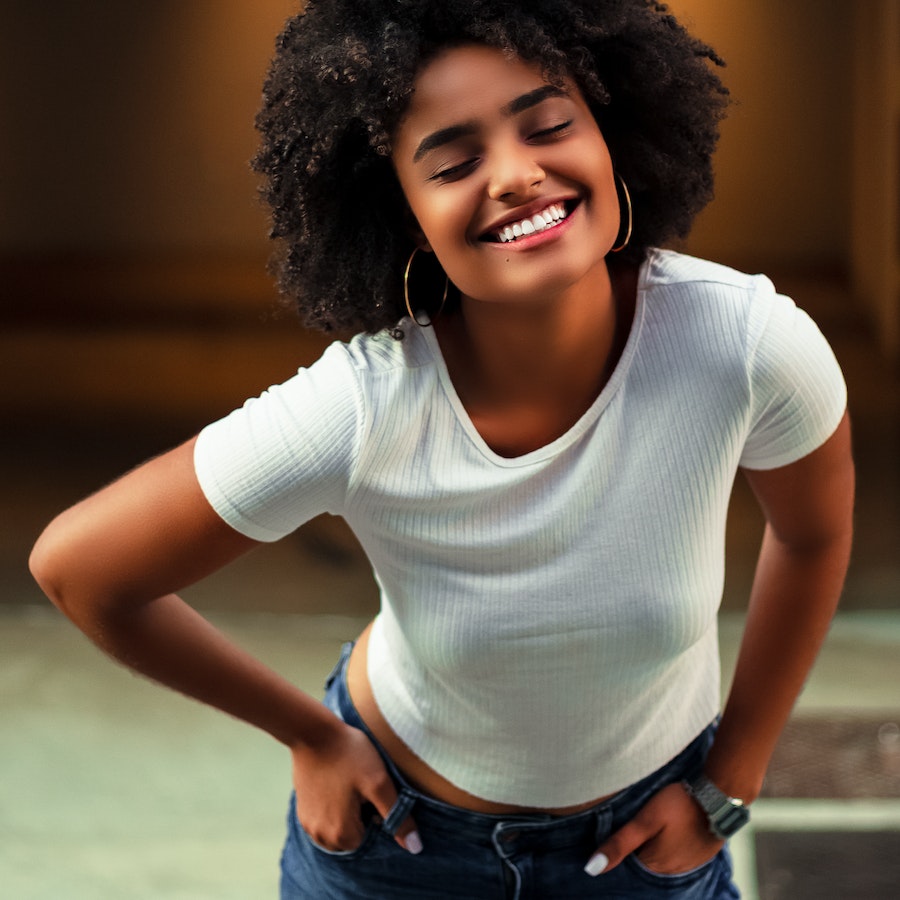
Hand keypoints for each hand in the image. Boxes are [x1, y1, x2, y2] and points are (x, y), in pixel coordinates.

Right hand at [290, 717, 421, 854]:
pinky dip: (333, 808)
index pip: (370, 839)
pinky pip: (324, 820)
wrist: (312, 732)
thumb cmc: (348, 754)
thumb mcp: (378, 782)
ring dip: (347, 814)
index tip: (371, 792)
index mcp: (340, 835)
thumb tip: (414, 846)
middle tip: (361, 787)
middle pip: (353, 837)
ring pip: (339, 829)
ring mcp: (308, 824)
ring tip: (349, 785)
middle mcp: (321, 837)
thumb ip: (397, 815)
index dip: (376, 815)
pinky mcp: (302, 810)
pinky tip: (337, 784)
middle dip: (361, 817)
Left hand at [585, 782, 722, 876]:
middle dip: (635, 850)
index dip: (619, 850)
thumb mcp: (645, 820)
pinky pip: (677, 854)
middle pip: (644, 863)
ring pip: (661, 859)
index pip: (628, 866)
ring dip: (653, 847)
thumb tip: (591, 869)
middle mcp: (671, 871)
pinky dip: (668, 845)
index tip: (613, 835)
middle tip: (633, 828)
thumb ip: (620, 843)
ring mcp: (688, 864)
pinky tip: (667, 832)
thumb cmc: (680, 804)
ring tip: (649, 829)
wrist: (720, 796)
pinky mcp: (700, 854)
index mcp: (654, 865)